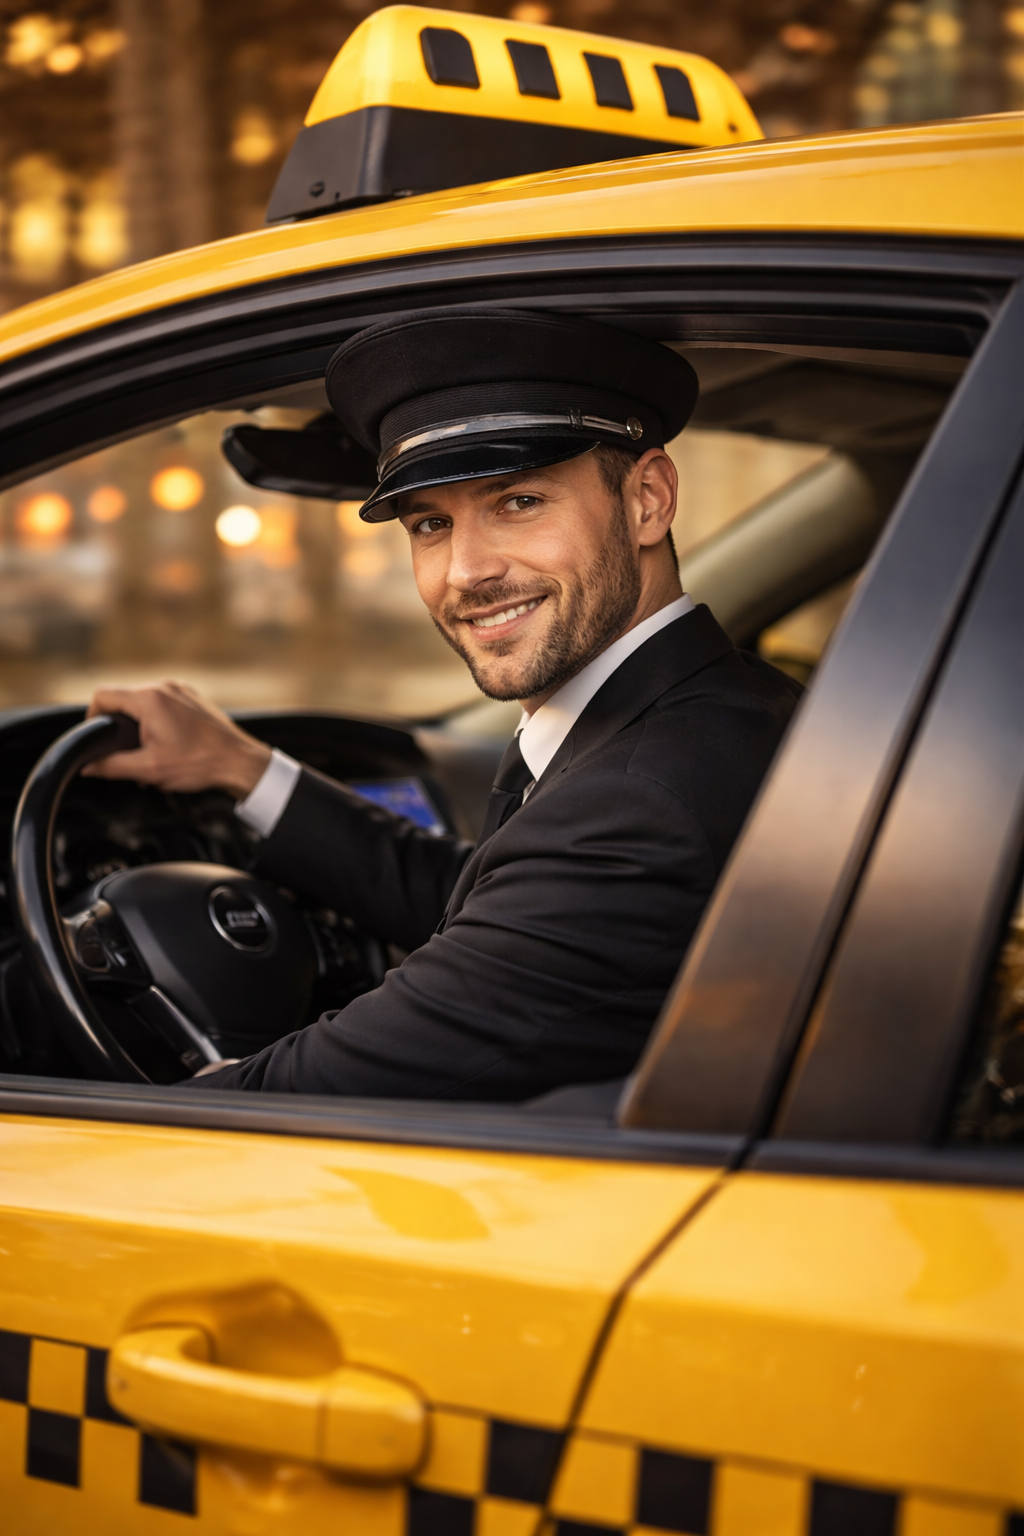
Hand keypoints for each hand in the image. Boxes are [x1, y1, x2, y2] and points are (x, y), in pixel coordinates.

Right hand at [83, 681, 271, 797]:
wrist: (240, 762)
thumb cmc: (199, 763)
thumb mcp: (149, 769)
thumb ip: (112, 766)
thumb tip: (87, 767)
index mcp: (150, 698)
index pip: (102, 695)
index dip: (92, 717)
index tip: (98, 737)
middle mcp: (164, 686)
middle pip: (123, 698)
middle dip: (118, 725)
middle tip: (125, 751)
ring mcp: (180, 689)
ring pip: (143, 702)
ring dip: (138, 725)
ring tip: (149, 751)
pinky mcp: (192, 697)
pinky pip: (162, 704)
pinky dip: (156, 721)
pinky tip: (166, 745)